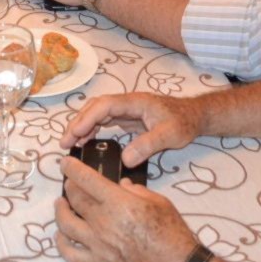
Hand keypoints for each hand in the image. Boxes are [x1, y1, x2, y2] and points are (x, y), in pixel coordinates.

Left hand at [55, 157, 198, 261]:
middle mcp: (103, 222)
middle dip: (69, 186)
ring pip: (66, 224)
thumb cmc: (171, 232)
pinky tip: (62, 235)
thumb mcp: (158, 201)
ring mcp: (97, 244)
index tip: (65, 163)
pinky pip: (70, 254)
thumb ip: (136, 190)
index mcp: (118, 203)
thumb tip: (121, 184)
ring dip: (60, 210)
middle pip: (75, 199)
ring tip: (61, 203)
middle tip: (70, 181)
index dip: (73, 169)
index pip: (87, 180)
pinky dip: (61, 243)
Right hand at [60, 93, 202, 165]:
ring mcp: (127, 110)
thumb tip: (125, 159)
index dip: (88, 119)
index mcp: (134, 102)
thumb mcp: (169, 135)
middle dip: (78, 122)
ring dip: (82, 125)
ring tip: (69, 143)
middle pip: (96, 107)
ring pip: (97, 113)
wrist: (195, 116)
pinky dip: (92, 129)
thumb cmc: (184, 122)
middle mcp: (127, 103)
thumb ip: (147, 145)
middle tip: (65, 142)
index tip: (75, 134)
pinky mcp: (128, 118)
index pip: (104, 106)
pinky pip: (104, 121)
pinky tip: (85, 141)